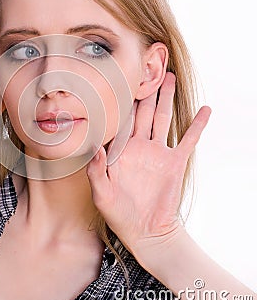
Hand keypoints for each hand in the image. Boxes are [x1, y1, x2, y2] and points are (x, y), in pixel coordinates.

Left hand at [86, 72, 211, 256]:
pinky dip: (197, 125)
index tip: (118, 79)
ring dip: (166, 98)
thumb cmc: (119, 214)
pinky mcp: (175, 162)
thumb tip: (94, 146)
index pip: (119, 121)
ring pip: (162, 118)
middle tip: (146, 67)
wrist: (145, 231)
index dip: (119, 100)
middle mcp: (139, 146)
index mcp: (120, 151)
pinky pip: (188, 140)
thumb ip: (96, 170)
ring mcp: (158, 153)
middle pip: (142, 112)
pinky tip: (205, 109)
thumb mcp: (101, 194)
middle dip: (144, 91)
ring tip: (169, 76)